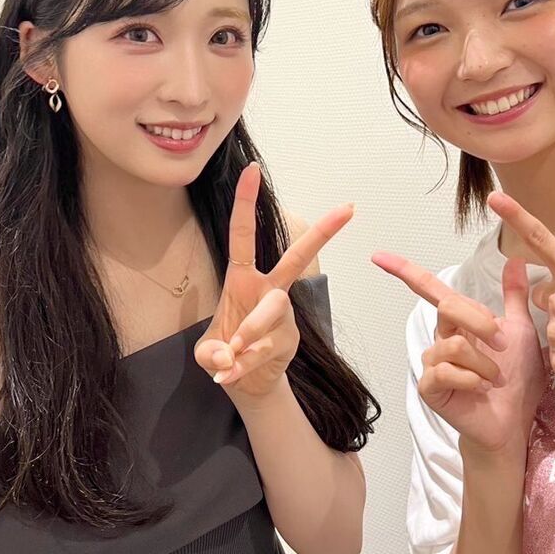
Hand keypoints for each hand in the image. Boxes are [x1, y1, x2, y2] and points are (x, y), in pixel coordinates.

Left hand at [194, 164, 352, 408]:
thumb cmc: (225, 352)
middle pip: (297, 257)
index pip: (243, 235)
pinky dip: (244, 364)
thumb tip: (226, 355)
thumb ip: (211, 353)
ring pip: (270, 310)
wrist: (246, 384)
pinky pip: (267, 346)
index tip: (253, 170)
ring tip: (230, 357)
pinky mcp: (290, 338)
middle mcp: (267, 289)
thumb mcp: (206, 353)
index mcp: (242, 278)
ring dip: (248, 332)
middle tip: (348, 208)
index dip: (246, 202)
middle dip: (322, 233)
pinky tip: (230, 374)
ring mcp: (282, 314)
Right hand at [371, 250, 544, 455]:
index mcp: (458, 322)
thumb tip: (517, 260)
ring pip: (454, 344)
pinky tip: (480, 389)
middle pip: (447, 306)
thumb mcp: (522, 331)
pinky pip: (446, 371)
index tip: (378, 255)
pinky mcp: (430, 387)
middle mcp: (441, 338)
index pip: (429, 289)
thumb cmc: (516, 378)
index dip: (404, 270)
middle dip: (481, 322)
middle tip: (503, 344)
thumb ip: (515, 296)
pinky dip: (471, 379)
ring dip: (485, 362)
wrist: (514, 420)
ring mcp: (432, 363)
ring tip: (495, 378)